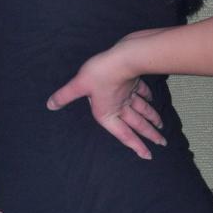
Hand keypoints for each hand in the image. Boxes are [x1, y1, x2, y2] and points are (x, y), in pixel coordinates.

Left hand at [45, 40, 166, 159]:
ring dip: (152, 119)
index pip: (124, 134)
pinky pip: (143, 93)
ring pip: (144, 110)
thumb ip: (64, 96)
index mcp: (109, 113)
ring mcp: (130, 94)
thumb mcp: (78, 85)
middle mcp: (122, 107)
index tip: (147, 155)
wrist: (123, 57)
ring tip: (161, 127)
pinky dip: (148, 98)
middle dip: (150, 135)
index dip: (135, 145)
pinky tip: (152, 101)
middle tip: (161, 143)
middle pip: (138, 124)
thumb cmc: (100, 73)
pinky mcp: (135, 82)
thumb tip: (50, 105)